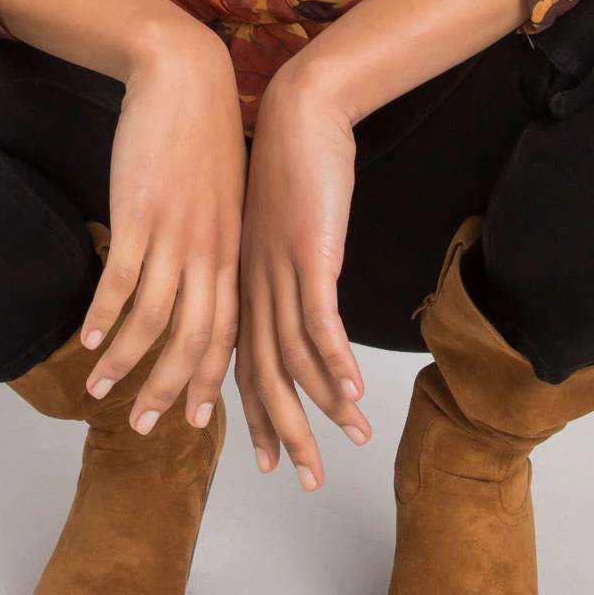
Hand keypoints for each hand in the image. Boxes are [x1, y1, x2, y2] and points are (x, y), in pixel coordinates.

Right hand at [77, 22, 245, 435]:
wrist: (185, 75)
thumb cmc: (202, 135)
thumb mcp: (223, 195)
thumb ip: (215, 241)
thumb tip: (202, 279)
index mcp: (232, 250)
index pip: (228, 331)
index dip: (213, 380)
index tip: (198, 421)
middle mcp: (209, 251)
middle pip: (194, 341)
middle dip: (170, 392)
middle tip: (144, 426)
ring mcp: (175, 235)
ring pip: (153, 321)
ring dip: (125, 363)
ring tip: (100, 389)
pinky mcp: (140, 213)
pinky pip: (121, 280)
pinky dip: (104, 317)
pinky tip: (87, 338)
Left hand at [234, 72, 371, 489]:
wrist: (298, 113)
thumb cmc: (290, 164)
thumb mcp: (276, 224)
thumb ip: (280, 264)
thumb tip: (294, 293)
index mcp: (242, 282)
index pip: (243, 363)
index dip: (254, 415)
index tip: (267, 460)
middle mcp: (254, 287)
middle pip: (264, 375)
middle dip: (285, 432)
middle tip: (302, 481)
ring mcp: (279, 273)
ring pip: (293, 358)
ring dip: (321, 406)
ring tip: (349, 442)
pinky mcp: (309, 255)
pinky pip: (319, 319)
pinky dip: (334, 361)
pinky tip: (351, 392)